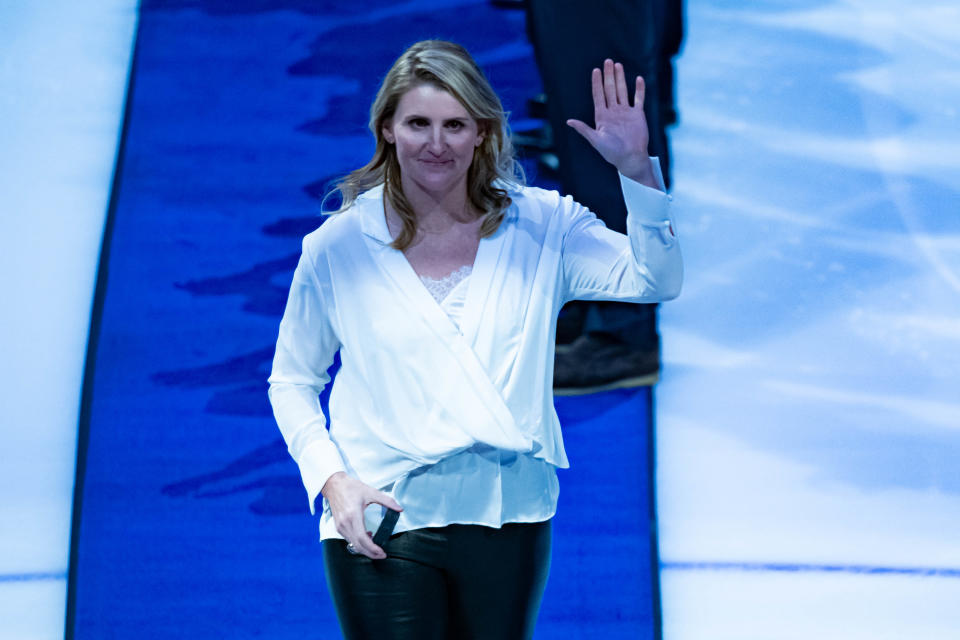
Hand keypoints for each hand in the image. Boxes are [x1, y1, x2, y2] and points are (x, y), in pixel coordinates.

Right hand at [321, 471, 402, 559]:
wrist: (334, 485)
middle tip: (382, 555)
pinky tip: (367, 537)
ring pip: (353, 544)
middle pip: (358, 545)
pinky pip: (349, 539)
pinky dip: (358, 543)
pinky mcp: (338, 526)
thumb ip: (387, 501)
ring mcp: (340, 526)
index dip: (372, 548)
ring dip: (365, 549)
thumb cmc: (351, 487)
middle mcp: (345, 523)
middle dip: (370, 553)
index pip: (362, 538)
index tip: (382, 552)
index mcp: (353, 515)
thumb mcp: (371, 491)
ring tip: (376, 547)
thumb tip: (400, 509)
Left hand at [567, 59, 655, 187]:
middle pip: (610, 89)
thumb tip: (569, 121)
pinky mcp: (638, 115)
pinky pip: (638, 99)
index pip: (598, 95)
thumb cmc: (611, 152)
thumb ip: (584, 129)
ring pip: (622, 90)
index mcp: (602, 116)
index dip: (597, 83)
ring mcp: (626, 112)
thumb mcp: (595, 140)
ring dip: (620, 78)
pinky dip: (639, 89)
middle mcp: (613, 111)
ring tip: (618, 65)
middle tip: (607, 61)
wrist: (630, 158)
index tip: (595, 70)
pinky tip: (638, 79)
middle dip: (608, 76)